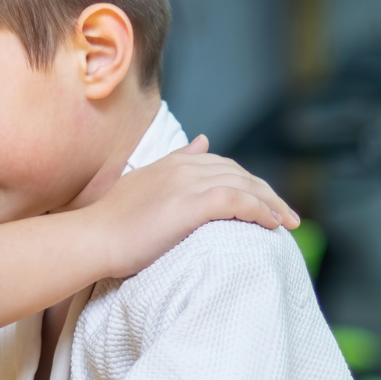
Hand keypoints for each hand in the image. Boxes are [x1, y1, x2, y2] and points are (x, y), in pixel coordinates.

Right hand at [88, 136, 299, 278]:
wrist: (92, 238)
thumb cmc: (111, 223)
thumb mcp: (144, 184)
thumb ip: (175, 163)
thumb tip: (202, 141)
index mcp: (173, 162)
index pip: (223, 165)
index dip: (248, 183)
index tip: (263, 201)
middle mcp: (184, 166)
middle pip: (240, 173)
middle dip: (267, 193)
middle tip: (287, 215)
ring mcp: (188, 182)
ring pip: (245, 185)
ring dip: (272, 204)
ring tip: (288, 223)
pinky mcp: (191, 203)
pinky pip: (238, 201)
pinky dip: (260, 211)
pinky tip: (272, 225)